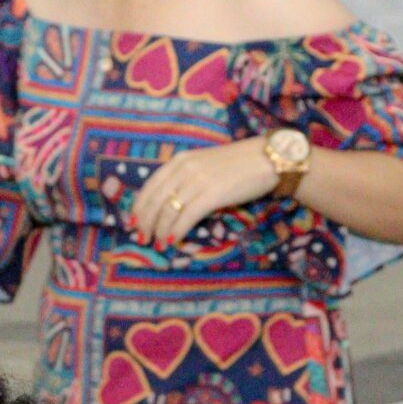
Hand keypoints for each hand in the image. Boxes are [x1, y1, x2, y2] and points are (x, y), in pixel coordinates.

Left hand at [127, 137, 277, 247]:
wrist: (268, 159)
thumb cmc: (239, 164)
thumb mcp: (205, 164)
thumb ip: (187, 177)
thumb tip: (171, 203)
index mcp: (180, 160)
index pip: (150, 186)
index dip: (139, 206)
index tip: (134, 221)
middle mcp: (184, 168)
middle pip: (155, 200)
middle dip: (145, 222)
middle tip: (142, 238)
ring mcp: (197, 181)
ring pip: (168, 211)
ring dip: (159, 230)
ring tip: (157, 244)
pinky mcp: (212, 194)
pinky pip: (186, 216)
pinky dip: (176, 231)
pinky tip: (172, 241)